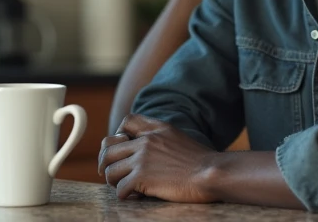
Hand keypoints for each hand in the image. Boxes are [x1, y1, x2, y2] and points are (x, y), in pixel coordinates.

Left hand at [98, 114, 217, 202]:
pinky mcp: (142, 178)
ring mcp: (142, 159)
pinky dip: (124, 195)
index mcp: (156, 129)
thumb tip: (141, 147)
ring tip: (125, 186)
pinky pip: (119, 189)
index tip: (124, 148)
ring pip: (110, 171)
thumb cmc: (199, 161)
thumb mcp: (177, 136)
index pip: (127, 122)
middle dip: (107, 163)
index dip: (119, 135)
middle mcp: (146, 141)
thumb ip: (159, 136)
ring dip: (114, 181)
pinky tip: (136, 196)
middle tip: (114, 173)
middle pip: (109, 149)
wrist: (210, 173)